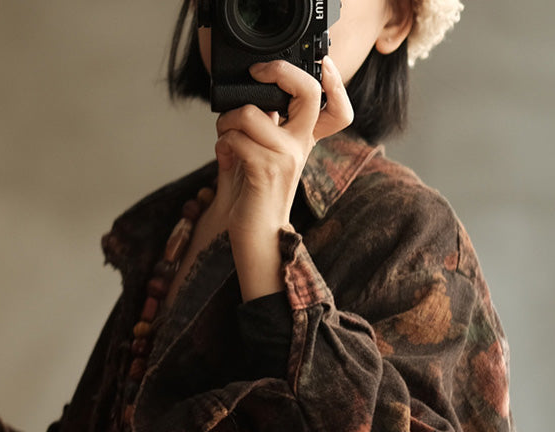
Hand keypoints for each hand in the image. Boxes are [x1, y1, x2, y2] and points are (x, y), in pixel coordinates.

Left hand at [212, 55, 352, 299]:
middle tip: (257, 76)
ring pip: (250, 113)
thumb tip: (250, 99)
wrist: (256, 240)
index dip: (329, 78)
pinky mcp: (265, 170)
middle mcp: (301, 146)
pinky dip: (222, 144)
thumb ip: (262, 127)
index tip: (299, 67)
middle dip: (277, 72)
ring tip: (225, 140)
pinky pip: (236, 138)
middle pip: (308, 90)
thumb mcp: (262, 156)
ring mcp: (286, 157)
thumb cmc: (254, 200)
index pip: (333, 104)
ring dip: (227, 122)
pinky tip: (224, 157)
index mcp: (303, 141)